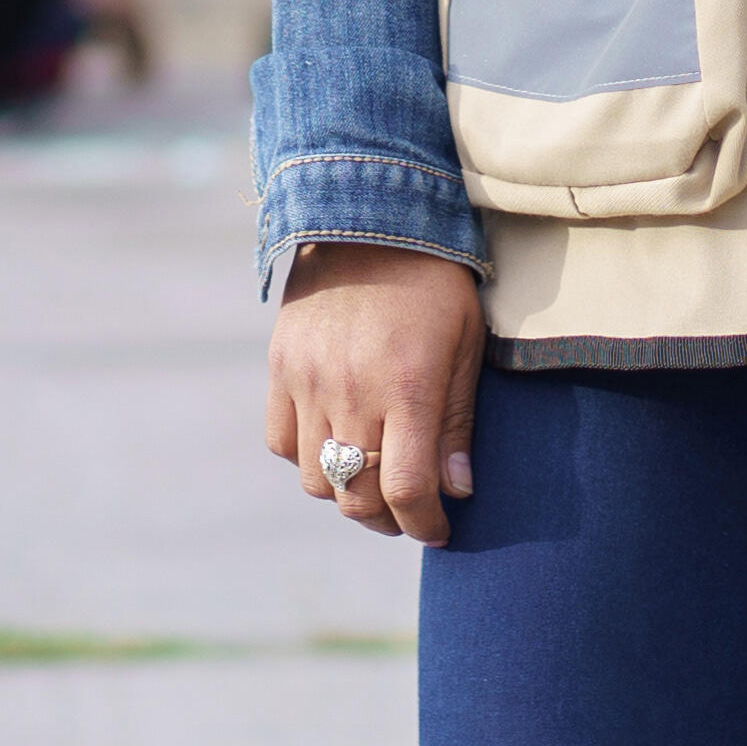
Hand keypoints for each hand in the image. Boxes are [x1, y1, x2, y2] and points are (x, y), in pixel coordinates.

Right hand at [266, 240, 485, 547]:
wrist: (368, 215)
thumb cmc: (434, 282)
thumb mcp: (466, 345)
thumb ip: (457, 422)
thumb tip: (455, 492)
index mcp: (406, 387)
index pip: (406, 490)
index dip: (424, 524)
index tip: (438, 530)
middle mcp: (351, 390)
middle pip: (356, 496)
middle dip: (387, 519)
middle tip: (409, 512)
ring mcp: (307, 380)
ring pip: (316, 478)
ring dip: (346, 491)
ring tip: (373, 477)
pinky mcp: (280, 366)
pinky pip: (282, 442)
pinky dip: (307, 456)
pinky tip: (336, 441)